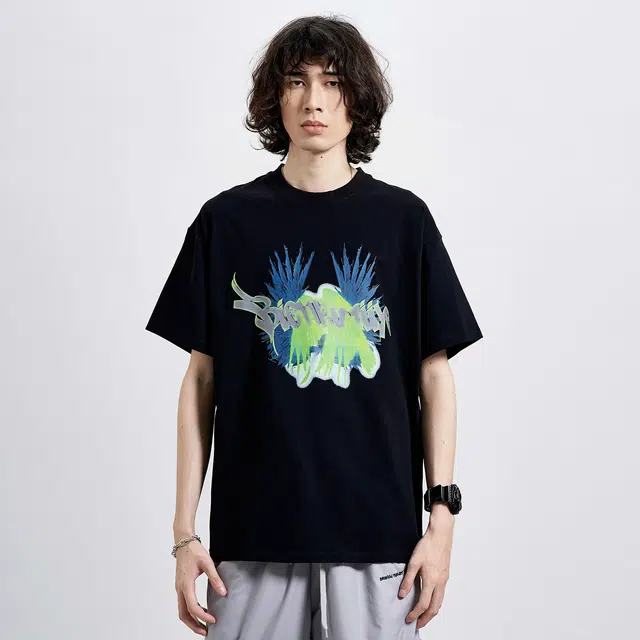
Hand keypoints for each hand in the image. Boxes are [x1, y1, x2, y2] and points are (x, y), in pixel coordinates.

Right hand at [174, 539, 226, 635]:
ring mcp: (179, 588)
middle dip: (194, 625)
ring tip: (204, 625)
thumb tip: (223, 592)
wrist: (183, 542)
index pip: (193, 607)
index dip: (203, 616)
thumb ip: (215, 578)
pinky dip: (190, 611)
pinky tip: (201, 611)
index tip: (213, 620)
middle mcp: (180, 588)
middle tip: (206, 632)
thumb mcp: (207, 563)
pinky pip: (183, 604)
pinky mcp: (180, 586)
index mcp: (186, 584)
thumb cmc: (194, 551)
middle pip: (183, 614)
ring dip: (191, 620)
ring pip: (182, 611)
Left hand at [398, 510, 453, 629]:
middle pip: (435, 608)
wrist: (441, 535)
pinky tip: (430, 600)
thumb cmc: (428, 545)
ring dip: (432, 612)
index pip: (423, 604)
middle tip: (418, 624)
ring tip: (423, 616)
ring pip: (440, 602)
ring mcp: (444, 579)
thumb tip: (402, 594)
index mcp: (431, 580)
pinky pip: (442, 594)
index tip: (408, 619)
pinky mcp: (445, 575)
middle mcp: (440, 582)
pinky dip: (436, 602)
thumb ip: (408, 579)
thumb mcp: (414, 562)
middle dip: (426, 619)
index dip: (415, 614)